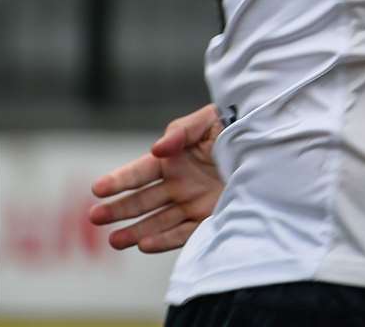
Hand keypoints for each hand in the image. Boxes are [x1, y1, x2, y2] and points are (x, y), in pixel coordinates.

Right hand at [88, 104, 223, 252]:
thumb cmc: (236, 126)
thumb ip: (181, 131)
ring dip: (135, 230)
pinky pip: (182, 232)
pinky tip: (145, 244)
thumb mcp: (209, 120)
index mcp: (174, 158)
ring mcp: (191, 202)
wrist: (270, 147)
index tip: (98, 188)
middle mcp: (178, 182)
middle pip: (142, 199)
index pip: (141, 171)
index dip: (120, 179)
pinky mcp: (208, 217)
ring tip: (114, 241)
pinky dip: (164, 240)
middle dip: (119, 209)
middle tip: (94, 217)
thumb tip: (157, 148)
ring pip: (157, 220)